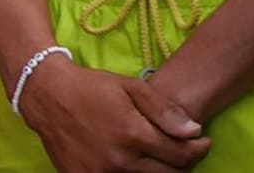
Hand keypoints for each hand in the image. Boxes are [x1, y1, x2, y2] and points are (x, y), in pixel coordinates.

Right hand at [19, 57, 209, 171]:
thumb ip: (165, 111)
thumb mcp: (133, 88)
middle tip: (187, 151)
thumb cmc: (94, 88)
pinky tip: (138, 163)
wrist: (49, 98)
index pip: (180, 155)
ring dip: (161, 172)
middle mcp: (118, 160)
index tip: (203, 142)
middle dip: (185, 164)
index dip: (199, 150)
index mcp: (132, 134)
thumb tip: (194, 132)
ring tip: (164, 157)